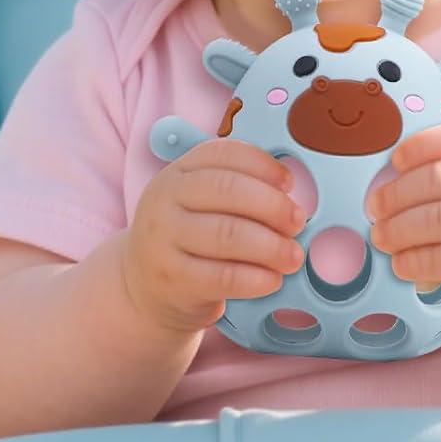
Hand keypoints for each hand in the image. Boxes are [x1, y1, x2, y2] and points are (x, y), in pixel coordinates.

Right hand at [125, 139, 304, 334]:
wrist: (143, 287)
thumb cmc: (188, 239)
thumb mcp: (198, 203)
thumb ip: (236, 190)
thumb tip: (290, 200)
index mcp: (179, 171)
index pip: (224, 153)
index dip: (263, 164)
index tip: (289, 182)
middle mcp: (166, 198)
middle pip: (228, 190)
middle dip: (273, 205)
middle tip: (297, 222)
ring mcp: (164, 238)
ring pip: (228, 234)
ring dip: (271, 245)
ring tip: (293, 256)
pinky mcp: (172, 278)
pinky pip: (223, 276)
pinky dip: (256, 278)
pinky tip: (273, 279)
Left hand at [365, 122, 440, 316]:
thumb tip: (389, 177)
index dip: (419, 146)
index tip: (394, 161)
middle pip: (440, 177)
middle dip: (397, 193)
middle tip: (375, 207)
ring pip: (437, 218)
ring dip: (399, 229)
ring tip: (382, 236)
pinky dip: (412, 261)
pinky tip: (401, 262)